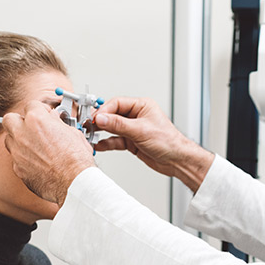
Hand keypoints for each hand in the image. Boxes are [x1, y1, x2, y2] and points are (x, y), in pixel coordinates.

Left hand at [2, 102, 94, 206]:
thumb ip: (58, 124)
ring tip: (35, 146)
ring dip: (19, 140)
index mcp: (37, 120)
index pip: (31, 105)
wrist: (74, 184)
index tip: (44, 116)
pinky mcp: (18, 169)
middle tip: (31, 127)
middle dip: (19, 121)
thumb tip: (54, 121)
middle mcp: (22, 134)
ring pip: (9, 140)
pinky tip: (37, 162)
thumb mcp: (73, 133)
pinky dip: (24, 159)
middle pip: (10, 119)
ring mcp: (17, 152)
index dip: (39, 110)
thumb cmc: (77, 161)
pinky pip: (16, 159)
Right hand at [93, 97, 214, 191]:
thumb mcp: (141, 130)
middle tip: (88, 126)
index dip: (104, 111)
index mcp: (141, 106)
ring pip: (112, 128)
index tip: (94, 118)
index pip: (117, 103)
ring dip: (101, 132)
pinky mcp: (131, 141)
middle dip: (100, 121)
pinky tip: (99, 145)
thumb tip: (102, 118)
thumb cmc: (168, 142)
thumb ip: (119, 125)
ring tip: (90, 135)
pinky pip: (115, 140)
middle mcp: (136, 116)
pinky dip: (107, 143)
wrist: (177, 160)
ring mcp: (133, 129)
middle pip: (112, 115)